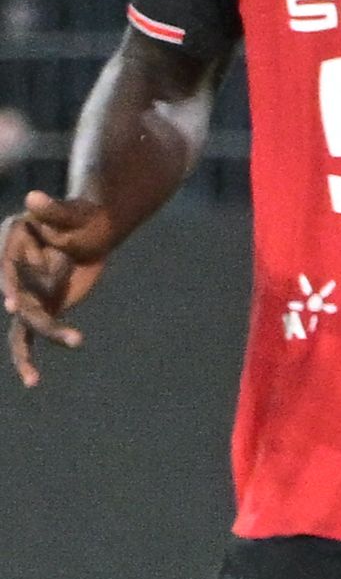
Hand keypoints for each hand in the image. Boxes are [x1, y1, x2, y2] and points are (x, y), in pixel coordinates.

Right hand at [5, 189, 121, 386]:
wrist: (94, 230)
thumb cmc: (85, 216)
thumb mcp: (75, 212)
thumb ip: (54, 209)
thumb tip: (34, 197)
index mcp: (13, 242)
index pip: (8, 267)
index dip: (10, 284)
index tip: (13, 302)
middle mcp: (14, 269)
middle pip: (17, 296)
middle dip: (25, 311)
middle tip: (28, 317)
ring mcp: (26, 290)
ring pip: (22, 323)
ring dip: (25, 352)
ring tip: (32, 378)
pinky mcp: (42, 305)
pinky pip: (33, 333)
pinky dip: (29, 355)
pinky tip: (31, 381)